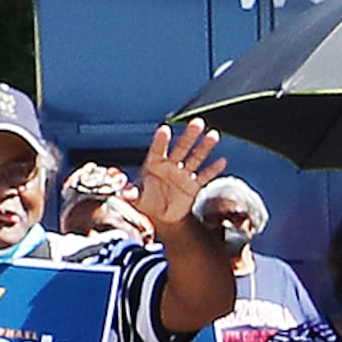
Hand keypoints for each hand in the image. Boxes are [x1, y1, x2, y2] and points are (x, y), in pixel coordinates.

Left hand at [131, 119, 226, 234]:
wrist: (160, 218)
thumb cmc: (145, 203)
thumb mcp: (135, 198)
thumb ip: (129, 192)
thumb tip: (120, 189)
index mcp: (153, 164)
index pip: (157, 149)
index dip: (161, 141)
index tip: (165, 130)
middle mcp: (169, 166)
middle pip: (181, 148)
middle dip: (189, 136)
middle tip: (197, 123)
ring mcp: (182, 174)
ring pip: (195, 158)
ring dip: (205, 147)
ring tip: (213, 135)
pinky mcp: (193, 185)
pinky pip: (204, 176)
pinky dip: (213, 169)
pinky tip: (222, 161)